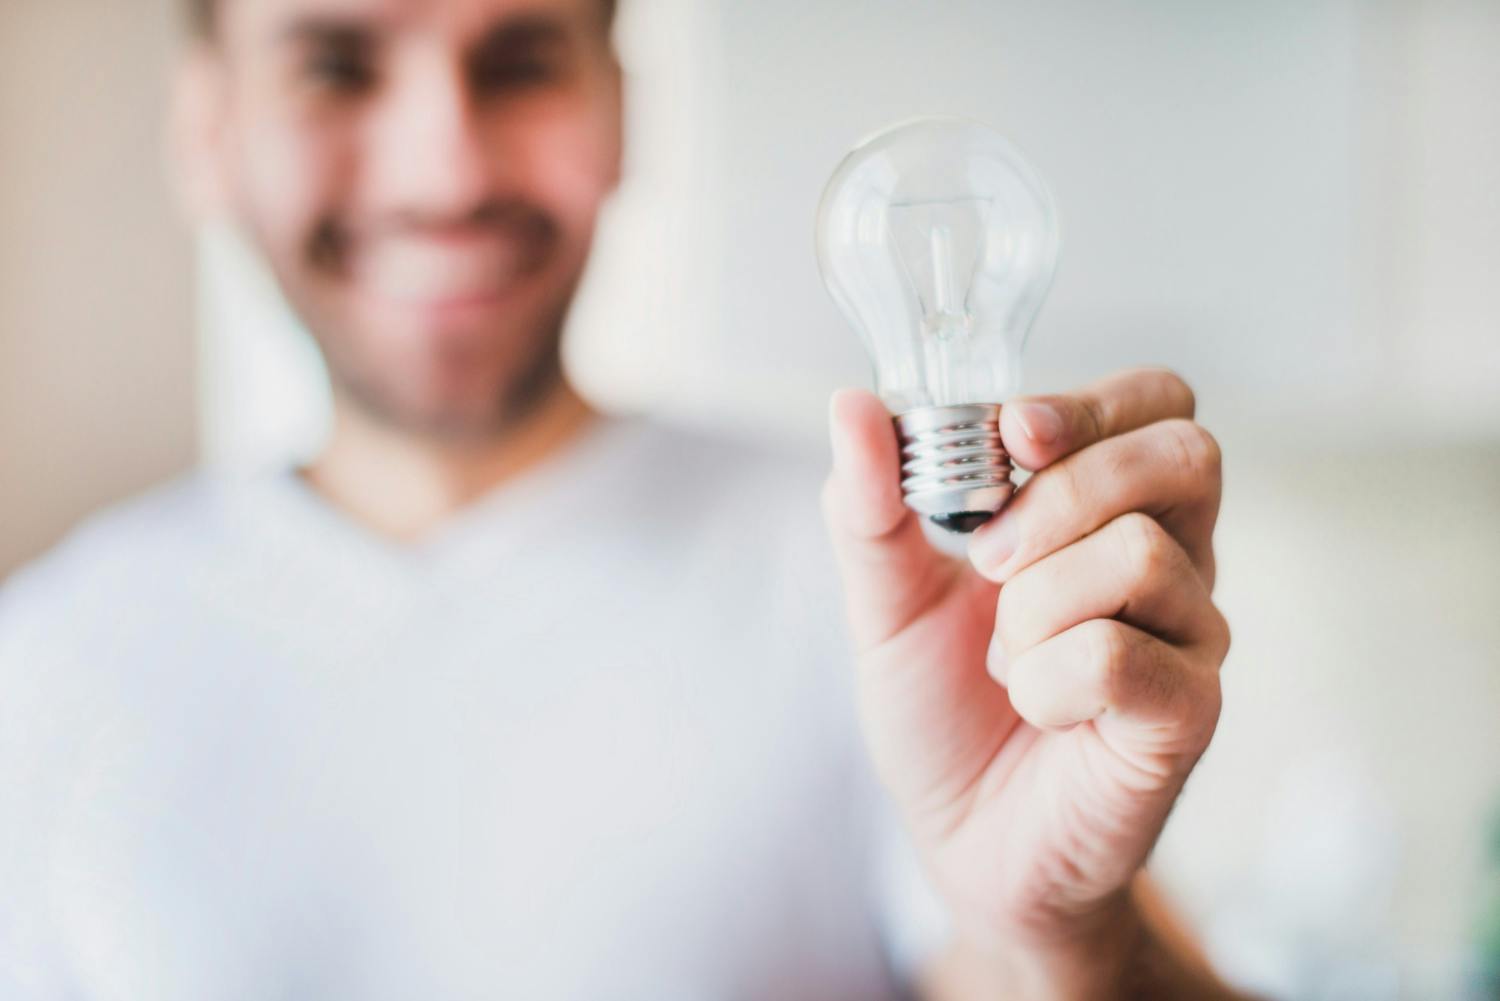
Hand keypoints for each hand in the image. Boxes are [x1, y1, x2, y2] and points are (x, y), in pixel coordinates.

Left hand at [823, 369, 1229, 990]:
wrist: (964, 842)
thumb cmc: (945, 714)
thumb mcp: (886, 602)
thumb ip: (872, 507)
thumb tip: (853, 405)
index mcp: (1108, 512)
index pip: (1157, 402)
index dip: (1091, 403)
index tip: (1013, 434)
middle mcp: (1171, 560)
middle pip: (1183, 453)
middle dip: (1064, 492)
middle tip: (986, 560)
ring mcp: (1189, 636)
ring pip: (1137, 555)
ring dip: (1032, 607)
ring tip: (1006, 663)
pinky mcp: (1187, 713)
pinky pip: (1120, 654)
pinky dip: (1046, 680)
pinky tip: (1037, 710)